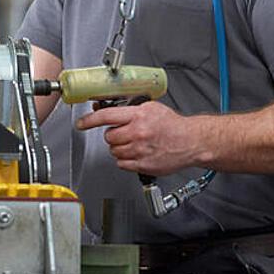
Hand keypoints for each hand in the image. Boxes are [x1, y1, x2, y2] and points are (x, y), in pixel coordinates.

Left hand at [75, 100, 205, 176]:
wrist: (191, 141)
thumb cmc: (173, 125)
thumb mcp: (151, 108)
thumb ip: (129, 109)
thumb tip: (104, 108)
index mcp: (139, 116)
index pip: (107, 116)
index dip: (90, 120)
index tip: (81, 124)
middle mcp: (138, 133)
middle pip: (109, 137)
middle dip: (114, 135)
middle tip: (126, 134)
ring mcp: (140, 150)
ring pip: (114, 151)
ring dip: (120, 148)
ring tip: (135, 144)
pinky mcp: (143, 165)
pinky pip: (122, 163)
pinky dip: (126, 160)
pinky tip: (137, 153)